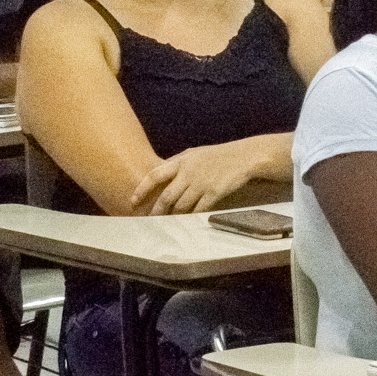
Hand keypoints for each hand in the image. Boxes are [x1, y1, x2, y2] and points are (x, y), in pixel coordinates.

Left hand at [133, 143, 267, 214]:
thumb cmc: (218, 155)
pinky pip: (198, 209)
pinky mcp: (214, 193)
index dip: (141, 189)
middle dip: (157, 211)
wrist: (243, 157)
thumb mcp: (195, 153)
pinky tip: (187, 220)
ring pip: (181, 206)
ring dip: (174, 216)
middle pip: (166, 197)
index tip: (133, 201)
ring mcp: (201, 184)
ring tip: (168, 222)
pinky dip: (191, 216)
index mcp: (181, 161)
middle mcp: (189, 173)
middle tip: (150, 220)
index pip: (154, 176)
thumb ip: (176, 162)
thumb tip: (159, 173)